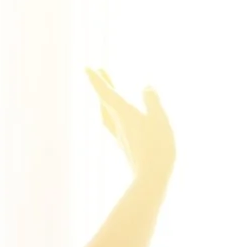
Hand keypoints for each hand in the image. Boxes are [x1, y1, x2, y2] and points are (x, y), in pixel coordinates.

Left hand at [89, 68, 172, 187]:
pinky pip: (115, 126)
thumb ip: (152, 101)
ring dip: (105, 102)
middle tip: (99, 72)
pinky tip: (119, 120)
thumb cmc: (157, 147)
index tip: (87, 68)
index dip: (97, 80)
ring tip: (106, 95)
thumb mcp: (159, 119)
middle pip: (105, 102)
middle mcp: (119, 124)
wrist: (152, 178)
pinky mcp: (126, 147)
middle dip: (102, 86)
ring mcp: (121, 137)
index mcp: (124, 114)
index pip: (107, 93)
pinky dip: (113, 116)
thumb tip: (146, 87)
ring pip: (107, 115)